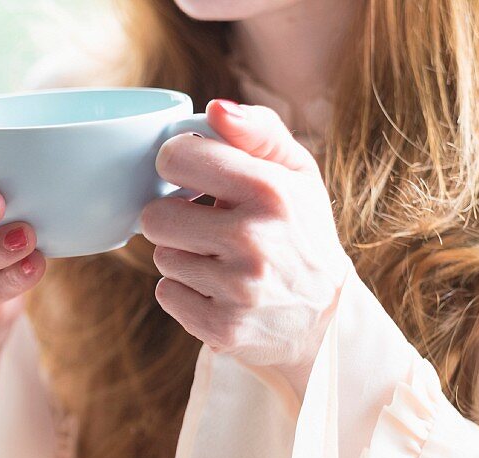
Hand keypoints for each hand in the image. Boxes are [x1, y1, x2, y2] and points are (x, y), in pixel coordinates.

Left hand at [140, 99, 353, 396]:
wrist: (324, 319)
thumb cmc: (300, 232)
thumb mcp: (296, 174)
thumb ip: (258, 132)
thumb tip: (214, 108)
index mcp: (271, 191)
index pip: (177, 158)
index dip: (175, 164)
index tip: (190, 173)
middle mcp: (254, 240)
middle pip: (154, 217)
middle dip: (173, 218)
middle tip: (204, 224)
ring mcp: (237, 289)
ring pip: (161, 257)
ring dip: (182, 256)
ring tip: (220, 260)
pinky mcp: (221, 328)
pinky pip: (165, 294)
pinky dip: (184, 292)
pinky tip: (218, 290)